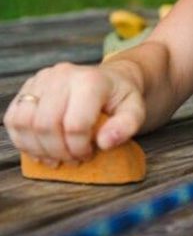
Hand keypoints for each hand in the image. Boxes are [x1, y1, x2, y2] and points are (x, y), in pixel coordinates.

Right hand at [3, 61, 146, 166]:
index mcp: (90, 81)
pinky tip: (41, 149)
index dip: (79, 148)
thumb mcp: (136, 111)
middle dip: (58, 151)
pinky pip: (13, 119)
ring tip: (56, 157)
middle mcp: (61, 75)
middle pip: (45, 125)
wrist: (111, 79)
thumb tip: (105, 143)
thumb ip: (126, 126)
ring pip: (24, 122)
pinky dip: (23, 140)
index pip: (74, 124)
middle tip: (73, 159)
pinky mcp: (27, 88)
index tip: (89, 154)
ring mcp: (41, 79)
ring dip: (37, 148)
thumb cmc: (121, 98)